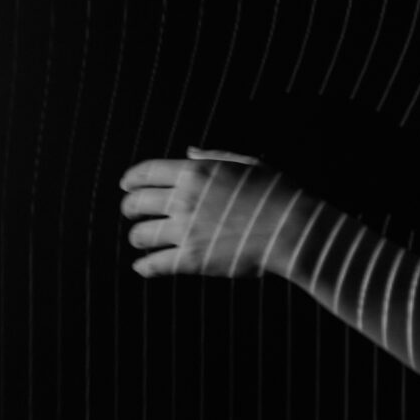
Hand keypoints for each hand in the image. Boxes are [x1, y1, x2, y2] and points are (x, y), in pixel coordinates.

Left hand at [118, 147, 311, 279]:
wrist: (293, 229)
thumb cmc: (278, 194)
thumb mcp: (248, 164)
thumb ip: (214, 157)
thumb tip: (188, 152)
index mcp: (196, 172)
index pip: (146, 172)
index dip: (131, 179)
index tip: (126, 185)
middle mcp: (185, 199)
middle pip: (136, 203)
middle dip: (130, 208)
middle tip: (132, 213)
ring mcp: (186, 230)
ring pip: (141, 235)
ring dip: (138, 238)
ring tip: (141, 241)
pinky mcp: (192, 259)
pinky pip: (155, 264)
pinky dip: (145, 267)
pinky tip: (143, 267)